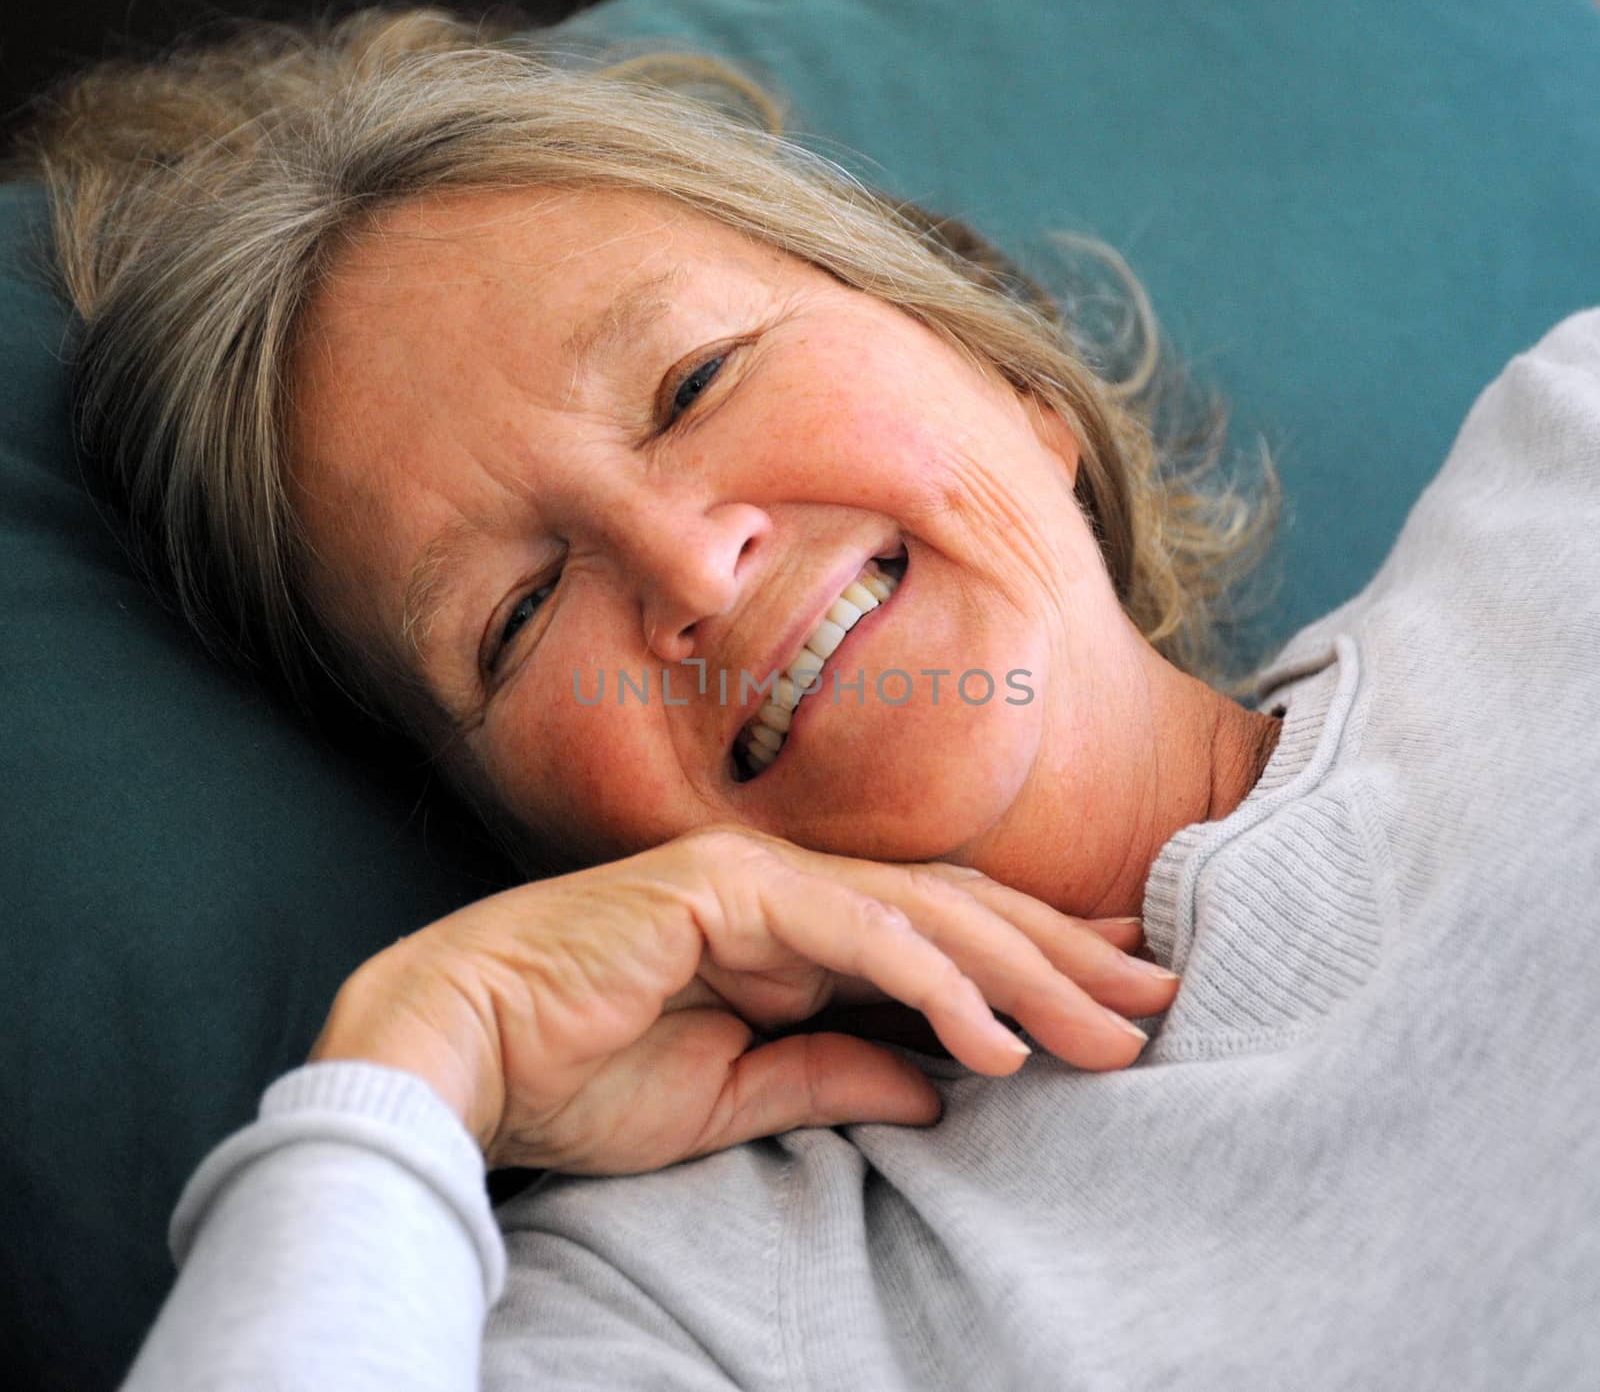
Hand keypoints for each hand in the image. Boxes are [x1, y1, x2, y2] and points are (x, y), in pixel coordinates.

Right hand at [309, 824, 1177, 1174]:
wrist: (458, 1056)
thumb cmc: (582, 1074)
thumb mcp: (740, 1097)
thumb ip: (839, 1076)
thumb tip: (942, 1084)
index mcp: (796, 932)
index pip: (941, 937)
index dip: (1036, 964)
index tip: (1120, 1000)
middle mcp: (790, 892)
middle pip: (958, 913)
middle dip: (1066, 957)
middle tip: (1163, 996)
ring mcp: (758, 882)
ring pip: (924, 913)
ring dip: (1025, 971)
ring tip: (1114, 1026)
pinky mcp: (721, 890)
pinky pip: (849, 934)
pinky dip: (928, 981)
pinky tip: (997, 1038)